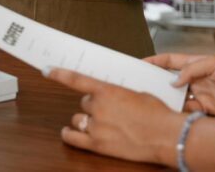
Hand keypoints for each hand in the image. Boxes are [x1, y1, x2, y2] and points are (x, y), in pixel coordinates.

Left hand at [46, 67, 182, 165]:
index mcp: (108, 91)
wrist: (167, 135)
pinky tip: (69, 132)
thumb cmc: (157, 114)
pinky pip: (73, 138)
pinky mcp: (97, 144)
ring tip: (102, 123)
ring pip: (79, 118)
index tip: (47, 70)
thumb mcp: (137, 94)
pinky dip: (69, 134)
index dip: (59, 74)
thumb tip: (110, 97)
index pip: (76, 79)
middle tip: (108, 110)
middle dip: (93, 106)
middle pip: (84, 103)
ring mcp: (96, 127)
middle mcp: (98, 108)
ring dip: (87, 120)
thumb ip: (117, 94)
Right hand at [144, 53, 214, 116]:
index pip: (170, 61)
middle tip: (144, 87)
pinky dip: (183, 113)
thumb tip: (174, 81)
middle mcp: (196, 78)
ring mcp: (202, 93)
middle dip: (159, 83)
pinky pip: (192, 111)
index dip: (155, 61)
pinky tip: (176, 113)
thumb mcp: (214, 63)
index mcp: (196, 63)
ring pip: (180, 98)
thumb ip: (191, 70)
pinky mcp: (210, 108)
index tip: (141, 63)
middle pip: (172, 81)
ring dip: (170, 100)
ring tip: (157, 102)